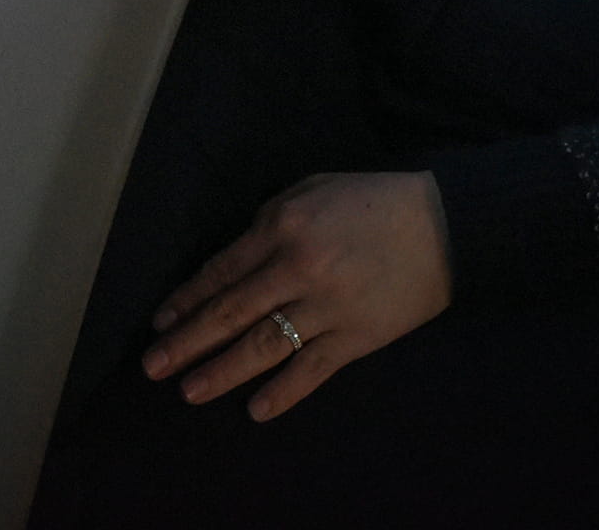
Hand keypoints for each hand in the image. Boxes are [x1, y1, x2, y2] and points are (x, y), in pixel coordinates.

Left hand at [142, 172, 451, 420]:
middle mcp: (297, 268)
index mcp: (282, 225)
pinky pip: (312, 370)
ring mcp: (327, 307)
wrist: (445, 225)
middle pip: (230, 312)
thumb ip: (270, 218)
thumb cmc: (374, 200)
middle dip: (187, 340)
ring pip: (263, 346)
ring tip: (189, 392)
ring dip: (222, 371)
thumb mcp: (313, 188)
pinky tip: (256, 410)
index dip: (187, 298)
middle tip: (153, 366)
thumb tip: (236, 257)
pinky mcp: (356, 337)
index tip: (161, 321)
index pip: (221, 270)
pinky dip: (283, 392)